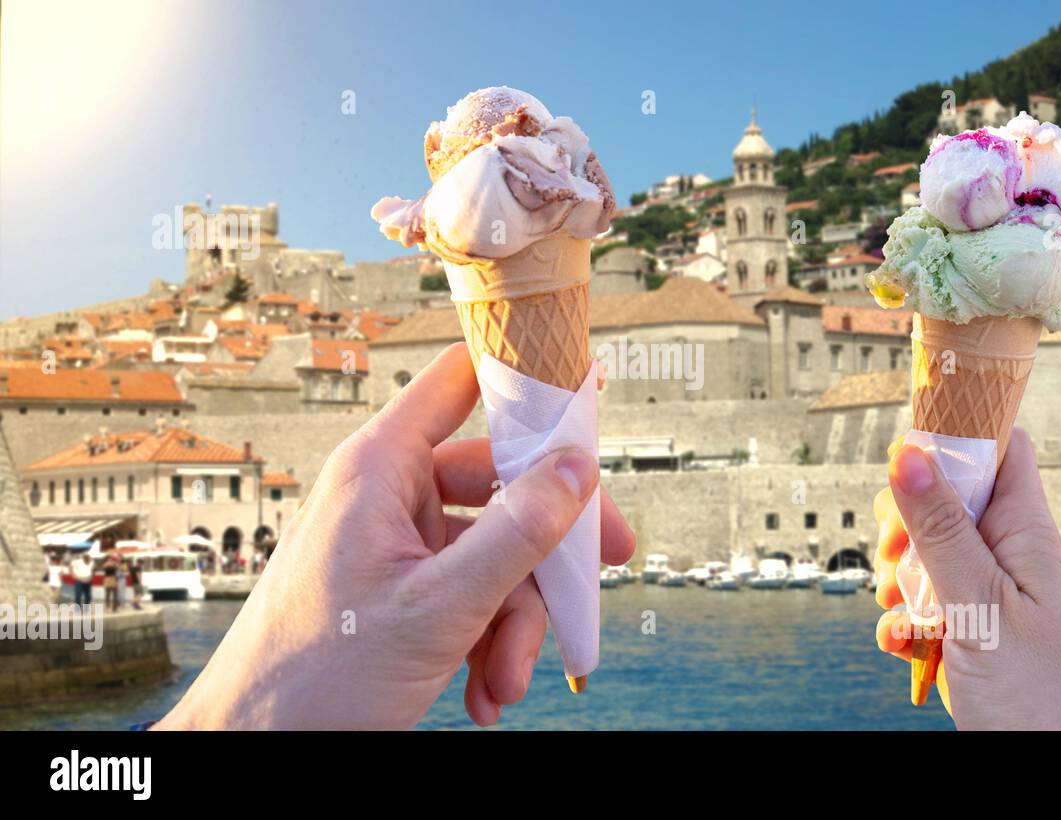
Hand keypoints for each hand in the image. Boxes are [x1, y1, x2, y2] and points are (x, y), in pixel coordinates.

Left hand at [156, 343, 634, 728]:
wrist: (258, 749)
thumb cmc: (313, 677)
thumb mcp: (439, 606)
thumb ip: (517, 534)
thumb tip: (576, 471)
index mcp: (381, 470)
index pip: (458, 381)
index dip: (522, 377)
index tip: (582, 390)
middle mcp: (389, 497)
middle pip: (499, 485)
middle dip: (545, 549)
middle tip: (602, 567)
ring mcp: (397, 547)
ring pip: (493, 554)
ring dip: (514, 621)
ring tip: (507, 678)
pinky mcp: (402, 591)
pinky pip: (470, 594)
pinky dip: (489, 642)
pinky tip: (485, 688)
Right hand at [873, 428, 1060, 729]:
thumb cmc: (1048, 697)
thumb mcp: (980, 604)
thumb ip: (942, 529)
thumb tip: (908, 454)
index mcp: (1024, 532)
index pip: (998, 447)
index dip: (953, 438)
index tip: (907, 455)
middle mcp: (1008, 556)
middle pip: (946, 499)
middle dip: (906, 521)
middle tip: (898, 552)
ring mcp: (988, 595)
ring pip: (927, 555)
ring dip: (899, 577)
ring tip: (901, 606)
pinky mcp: (970, 632)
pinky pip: (925, 606)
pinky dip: (904, 621)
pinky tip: (906, 642)